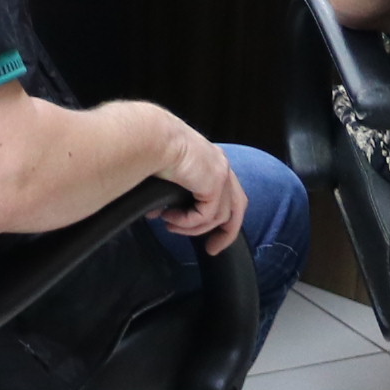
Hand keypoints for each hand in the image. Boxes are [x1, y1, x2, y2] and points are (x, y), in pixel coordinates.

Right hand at [150, 127, 247, 254]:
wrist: (153, 138)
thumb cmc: (152, 148)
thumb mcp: (166, 174)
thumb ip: (168, 195)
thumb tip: (157, 213)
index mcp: (211, 160)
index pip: (228, 193)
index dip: (222, 216)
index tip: (209, 234)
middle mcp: (221, 165)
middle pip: (237, 207)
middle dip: (226, 233)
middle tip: (211, 250)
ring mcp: (221, 174)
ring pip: (218, 217)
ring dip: (192, 227)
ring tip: (170, 225)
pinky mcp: (215, 183)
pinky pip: (206, 215)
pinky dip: (187, 222)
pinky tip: (169, 217)